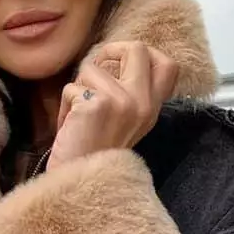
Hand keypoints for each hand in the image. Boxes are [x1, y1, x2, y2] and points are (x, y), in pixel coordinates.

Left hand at [47, 42, 177, 169]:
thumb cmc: (93, 153)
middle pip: (136, 48)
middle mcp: (143, 104)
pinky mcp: (97, 105)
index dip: (144, 53)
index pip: (168, 64)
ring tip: (79, 115)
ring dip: (78, 87)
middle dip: (109, 52)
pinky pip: (71, 87)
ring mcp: (122, 103)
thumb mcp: (125, 122)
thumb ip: (129, 93)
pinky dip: (65, 104)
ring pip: (92, 67)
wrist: (78, 185)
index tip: (122, 64)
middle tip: (96, 73)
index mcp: (152, 109)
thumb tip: (115, 57)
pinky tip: (71, 126)